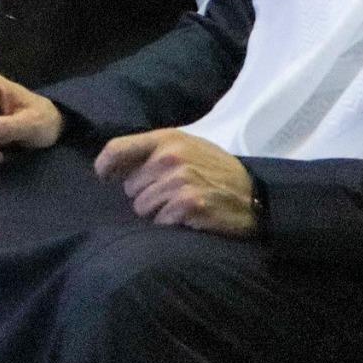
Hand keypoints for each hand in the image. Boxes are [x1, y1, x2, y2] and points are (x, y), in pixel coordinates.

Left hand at [94, 130, 257, 236]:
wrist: (256, 196)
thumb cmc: (215, 172)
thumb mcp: (187, 148)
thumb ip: (152, 152)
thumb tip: (114, 167)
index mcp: (166, 138)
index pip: (117, 149)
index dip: (105, 166)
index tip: (105, 178)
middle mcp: (170, 156)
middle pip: (130, 187)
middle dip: (145, 195)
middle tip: (171, 195)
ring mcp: (180, 179)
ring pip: (142, 207)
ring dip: (158, 212)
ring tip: (181, 206)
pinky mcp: (189, 203)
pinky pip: (161, 220)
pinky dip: (172, 224)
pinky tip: (189, 217)